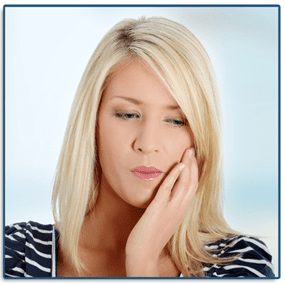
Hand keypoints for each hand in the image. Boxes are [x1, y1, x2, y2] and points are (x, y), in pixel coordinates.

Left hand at [125, 147, 198, 275]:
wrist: (143, 255)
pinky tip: (177, 165)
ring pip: (185, 184)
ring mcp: (170, 210)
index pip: (192, 188)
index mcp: (181, 212)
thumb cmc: (150, 238)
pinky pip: (168, 189)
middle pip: (192, 183)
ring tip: (187, 152)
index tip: (192, 159)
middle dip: (193, 165)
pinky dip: (174, 176)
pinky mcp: (158, 209)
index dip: (194, 172)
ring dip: (187, 166)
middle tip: (191, 150)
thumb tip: (167, 196)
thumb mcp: (164, 220)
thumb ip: (168, 208)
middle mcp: (180, 210)